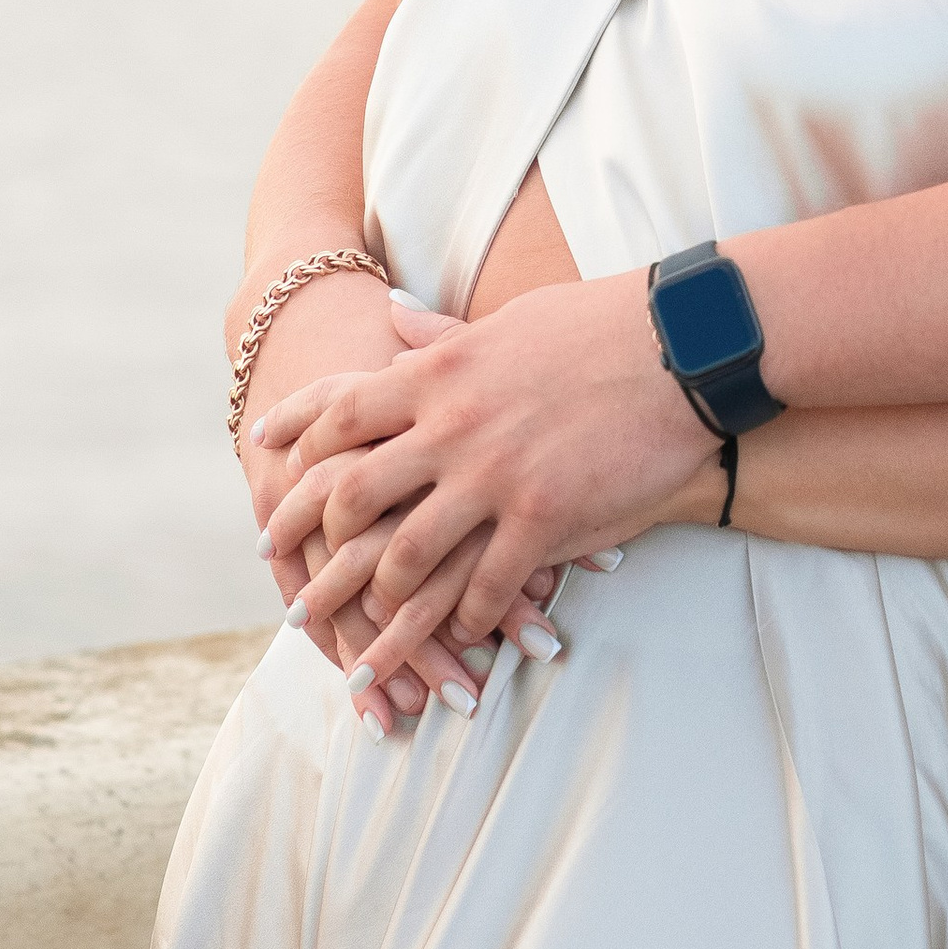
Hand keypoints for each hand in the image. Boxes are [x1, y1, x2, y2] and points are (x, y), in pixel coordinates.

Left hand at [257, 272, 709, 690]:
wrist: (681, 347)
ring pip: (408, 555)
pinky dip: (467, 619)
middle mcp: (451, 429)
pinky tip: (465, 637)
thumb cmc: (598, 324)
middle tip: (294, 584)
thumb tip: (392, 311)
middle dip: (317, 550)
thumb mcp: (504, 321)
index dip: (296, 446)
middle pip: (354, 496)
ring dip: (383, 602)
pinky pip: (486, 586)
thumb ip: (441, 334)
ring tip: (369, 634)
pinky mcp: (543, 518)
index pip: (341, 414)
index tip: (267, 471)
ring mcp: (494, 477)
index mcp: (437, 376)